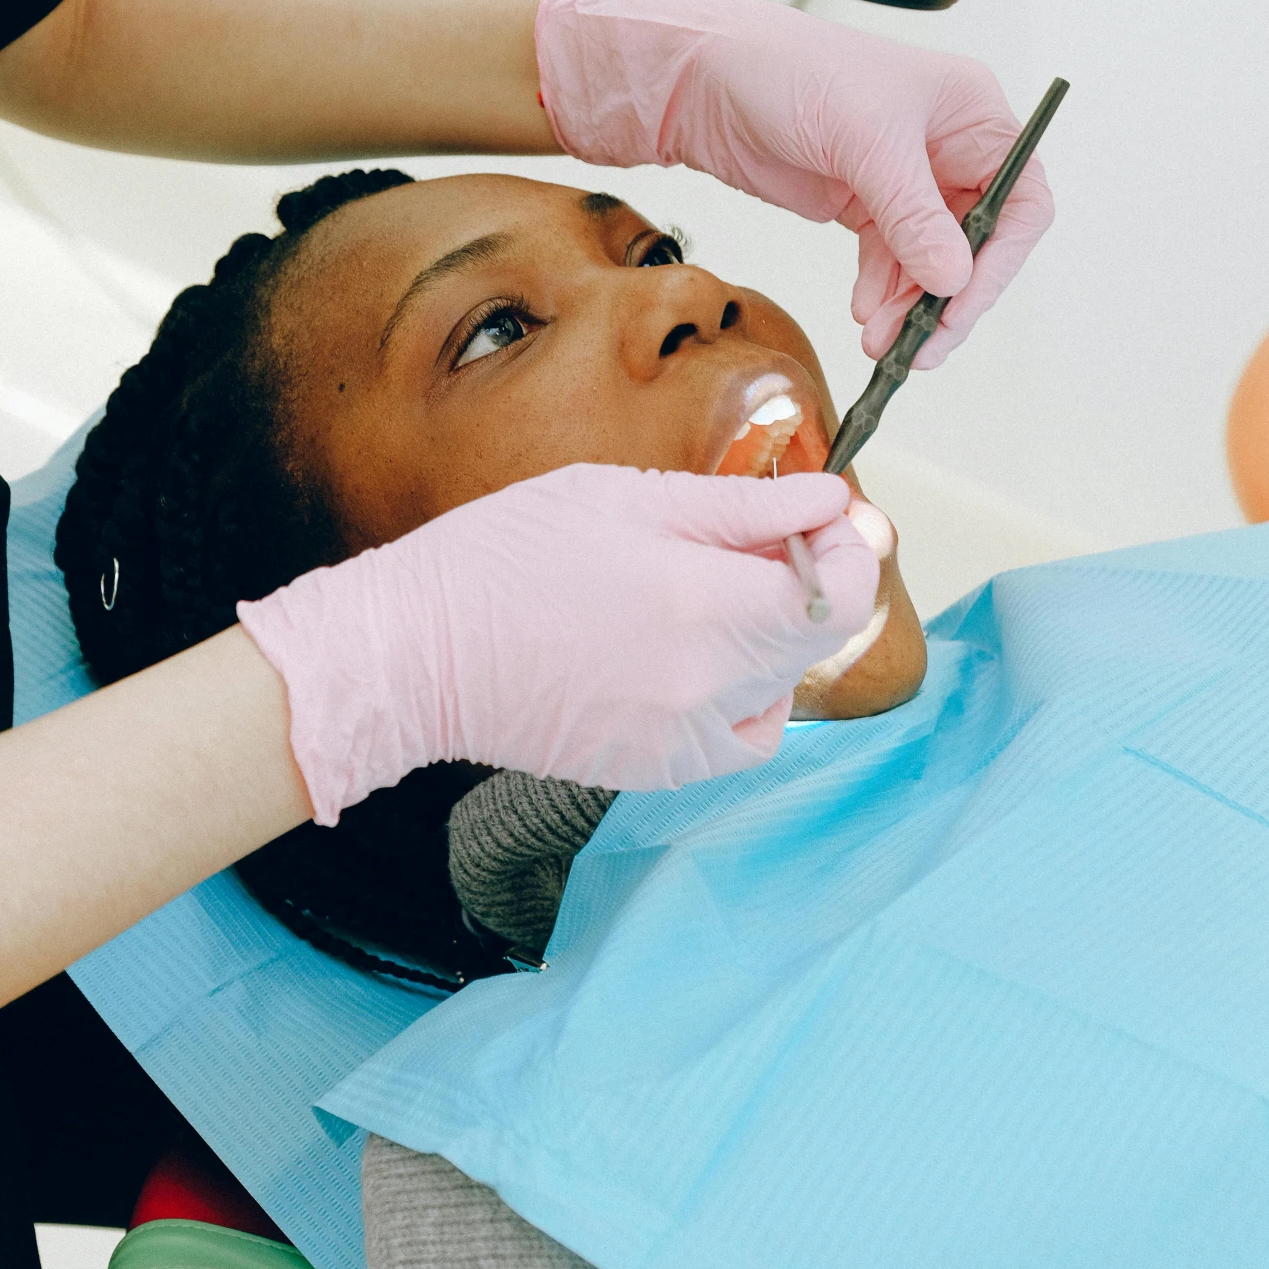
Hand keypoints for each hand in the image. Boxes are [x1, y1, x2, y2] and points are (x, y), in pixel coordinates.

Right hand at [237, 467, 881, 821]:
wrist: (416, 653)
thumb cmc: (504, 556)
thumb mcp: (626, 499)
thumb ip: (740, 507)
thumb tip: (827, 498)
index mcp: (703, 606)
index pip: (839, 597)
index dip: (852, 553)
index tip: (833, 518)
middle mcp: (706, 686)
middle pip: (815, 642)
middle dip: (813, 585)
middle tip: (766, 539)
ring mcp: (682, 739)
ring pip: (781, 690)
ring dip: (772, 641)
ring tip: (707, 595)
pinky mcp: (656, 769)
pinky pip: (738, 736)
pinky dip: (739, 698)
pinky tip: (690, 655)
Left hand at [535, 0, 1052, 366]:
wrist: (709, 78)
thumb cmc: (790, 69)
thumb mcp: (864, 139)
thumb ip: (913, 213)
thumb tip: (954, 277)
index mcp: (972, 113)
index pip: (1021, 199)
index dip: (1001, 258)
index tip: (962, 302)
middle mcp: (948, 147)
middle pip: (979, 242)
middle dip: (950, 295)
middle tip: (923, 343)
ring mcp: (906, 179)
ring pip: (932, 261)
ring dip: (910, 304)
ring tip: (880, 338)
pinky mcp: (864, 203)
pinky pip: (892, 262)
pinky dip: (883, 292)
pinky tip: (865, 312)